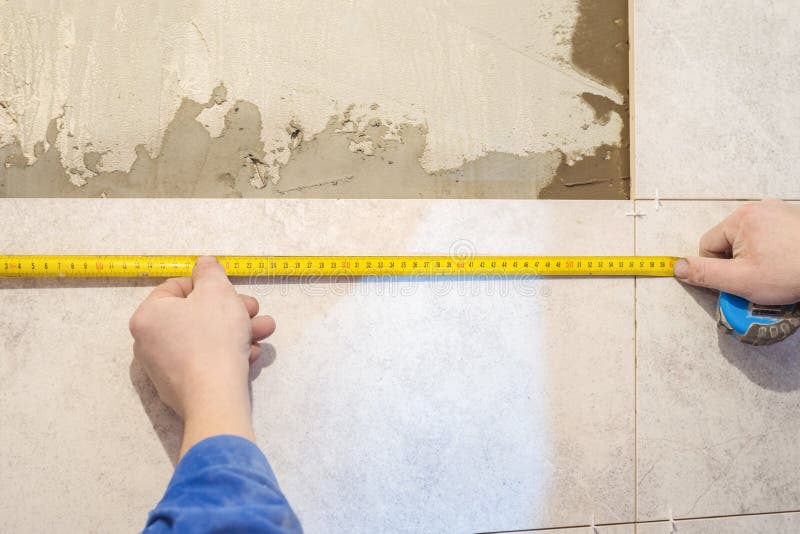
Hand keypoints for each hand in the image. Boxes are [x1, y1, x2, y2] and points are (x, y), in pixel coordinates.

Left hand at [129, 256, 275, 457]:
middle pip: (195, 314)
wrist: (215, 395)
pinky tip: (250, 354)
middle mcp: (148, 341)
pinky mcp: (180, 389)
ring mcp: (163, 368)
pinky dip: (227, 354)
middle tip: (254, 310)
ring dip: (237, 331)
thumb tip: (204, 264)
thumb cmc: (214, 336)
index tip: (231, 291)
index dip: (208, 284)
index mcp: (148, 315)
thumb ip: (210, 272)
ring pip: (205, 339)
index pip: (176, 287)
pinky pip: (205, 361)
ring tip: (264, 331)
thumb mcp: (218, 291)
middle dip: (231, 310)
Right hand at [673, 199, 799, 304]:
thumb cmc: (793, 272)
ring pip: (750, 241)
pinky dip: (774, 253)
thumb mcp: (741, 280)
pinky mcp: (794, 220)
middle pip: (729, 242)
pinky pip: (770, 238)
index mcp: (741, 219)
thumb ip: (705, 273)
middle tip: (758, 280)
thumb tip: (677, 267)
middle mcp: (758, 209)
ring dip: (756, 260)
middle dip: (739, 264)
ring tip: (775, 274)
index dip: (717, 269)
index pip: (708, 246)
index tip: (736, 281)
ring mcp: (778, 212)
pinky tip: (787, 266)